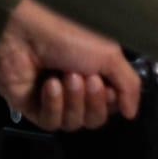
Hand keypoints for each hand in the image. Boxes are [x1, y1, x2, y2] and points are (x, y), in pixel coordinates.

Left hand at [0, 0, 140, 131]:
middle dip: (93, 100)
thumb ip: (129, 86)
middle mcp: (78, 90)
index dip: (112, 100)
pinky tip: (50, 85)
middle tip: (87, 78)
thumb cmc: (70, 37)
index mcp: (98, 74)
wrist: (26, 36)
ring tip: (64, 76)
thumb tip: (131, 114)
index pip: (112, 106)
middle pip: (95, 118)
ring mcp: (55, 101)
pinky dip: (53, 104)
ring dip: (73, 100)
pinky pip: (52, 122)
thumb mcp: (111, 56)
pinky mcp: (33, 109)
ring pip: (74, 123)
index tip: (106, 83)